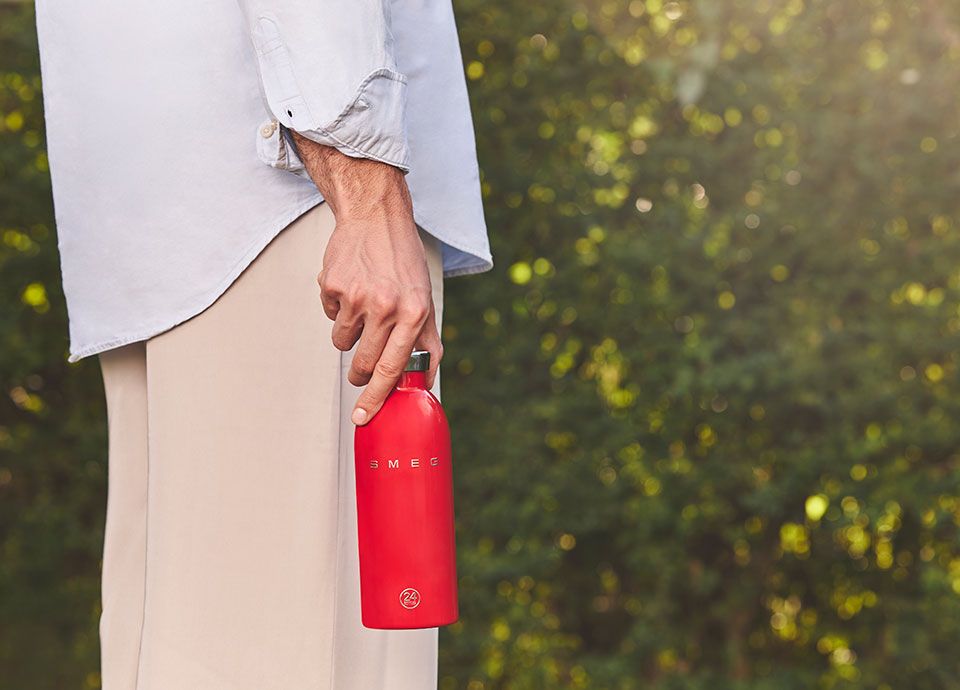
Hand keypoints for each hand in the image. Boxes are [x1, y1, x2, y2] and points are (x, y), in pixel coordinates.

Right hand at [292, 131, 441, 424]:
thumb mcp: (425, 299)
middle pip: (363, 363)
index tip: (364, 417)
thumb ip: (428, 343)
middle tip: (361, 365)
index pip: (393, 367)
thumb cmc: (403, 261)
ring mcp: (357, 296)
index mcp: (414, 313)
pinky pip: (330, 316)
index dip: (377, 397)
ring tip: (363, 306)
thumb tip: (427, 384)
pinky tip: (350, 287)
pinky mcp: (333, 286)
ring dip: (350, 333)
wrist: (376, 216)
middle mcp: (387, 306)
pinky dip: (337, 308)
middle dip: (360, 371)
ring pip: (342, 342)